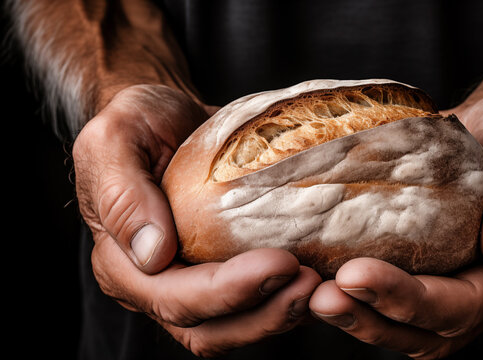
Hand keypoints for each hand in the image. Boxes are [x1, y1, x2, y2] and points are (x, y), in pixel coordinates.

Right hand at [73, 84, 321, 356]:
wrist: (166, 115)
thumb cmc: (137, 121)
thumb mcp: (113, 140)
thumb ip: (122, 195)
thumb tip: (153, 254)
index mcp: (124, 264)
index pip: (175, 298)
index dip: (229, 291)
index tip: (280, 262)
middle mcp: (159, 285)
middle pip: (211, 329)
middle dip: (266, 314)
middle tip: (313, 281)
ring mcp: (195, 282)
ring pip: (240, 325)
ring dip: (285, 313)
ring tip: (325, 285)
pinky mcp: (226, 270)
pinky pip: (259, 301)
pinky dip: (292, 298)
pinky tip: (324, 277)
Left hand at [309, 89, 482, 357]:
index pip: (463, 304)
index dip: (409, 298)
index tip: (355, 273)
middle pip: (426, 330)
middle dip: (370, 317)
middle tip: (320, 296)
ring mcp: (450, 286)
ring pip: (401, 327)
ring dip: (355, 318)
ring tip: (310, 296)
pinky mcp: (421, 273)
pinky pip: (385, 304)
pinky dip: (352, 301)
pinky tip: (316, 282)